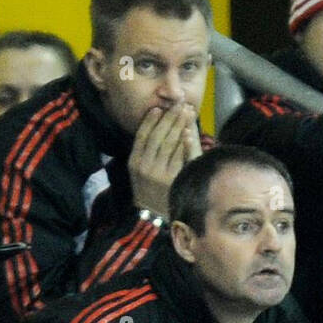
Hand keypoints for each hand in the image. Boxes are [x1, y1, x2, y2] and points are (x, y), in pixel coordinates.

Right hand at [128, 104, 198, 218]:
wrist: (152, 217)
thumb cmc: (148, 191)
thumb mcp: (138, 172)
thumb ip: (144, 153)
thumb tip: (153, 129)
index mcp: (134, 162)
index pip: (141, 136)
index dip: (150, 120)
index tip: (157, 108)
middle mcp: (144, 166)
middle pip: (157, 136)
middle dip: (169, 118)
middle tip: (177, 105)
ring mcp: (158, 173)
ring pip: (169, 143)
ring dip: (179, 125)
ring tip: (185, 112)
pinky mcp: (171, 179)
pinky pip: (179, 156)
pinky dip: (184, 142)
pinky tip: (188, 131)